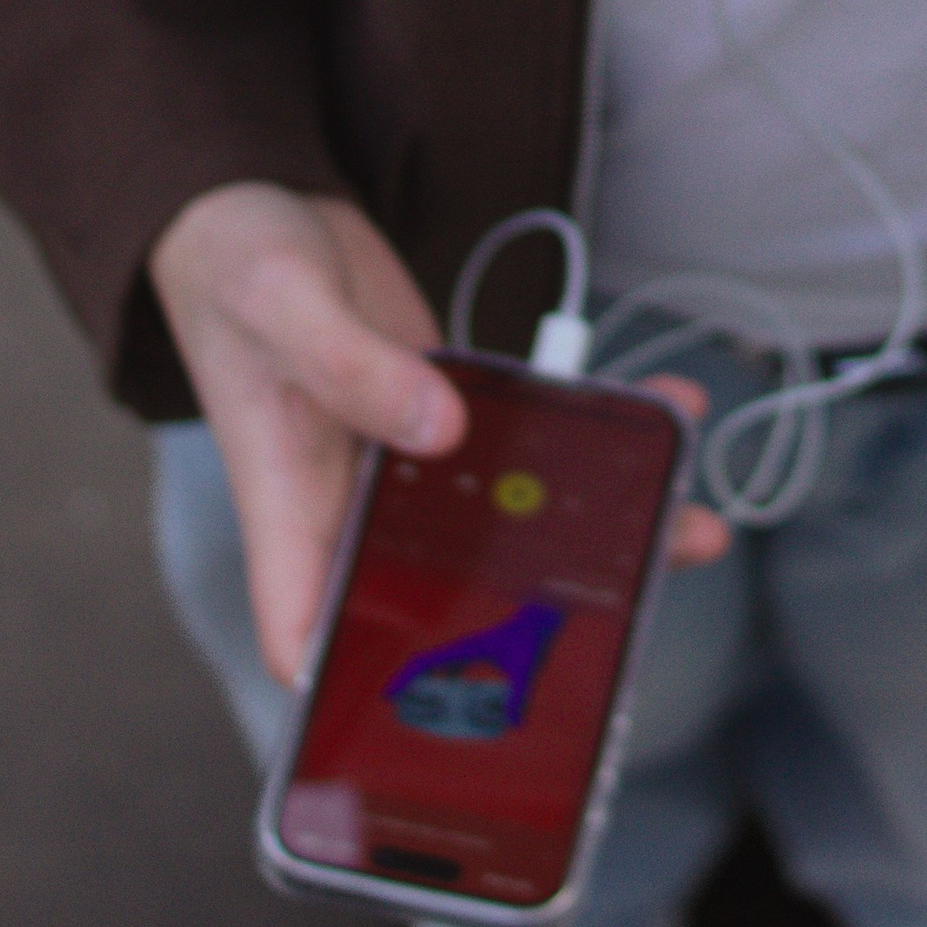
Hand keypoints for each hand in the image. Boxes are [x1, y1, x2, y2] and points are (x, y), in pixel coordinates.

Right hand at [149, 182, 727, 689]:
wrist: (251, 203)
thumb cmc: (234, 263)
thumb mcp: (281, 301)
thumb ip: (352, 366)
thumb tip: (440, 428)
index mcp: (289, 502)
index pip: (306, 632)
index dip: (353, 697)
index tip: (434, 723)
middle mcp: (351, 501)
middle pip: (439, 593)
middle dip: (534, 615)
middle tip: (634, 615)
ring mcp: (405, 460)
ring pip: (504, 523)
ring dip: (598, 527)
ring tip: (691, 520)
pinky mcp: (447, 411)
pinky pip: (527, 440)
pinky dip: (593, 432)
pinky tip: (662, 410)